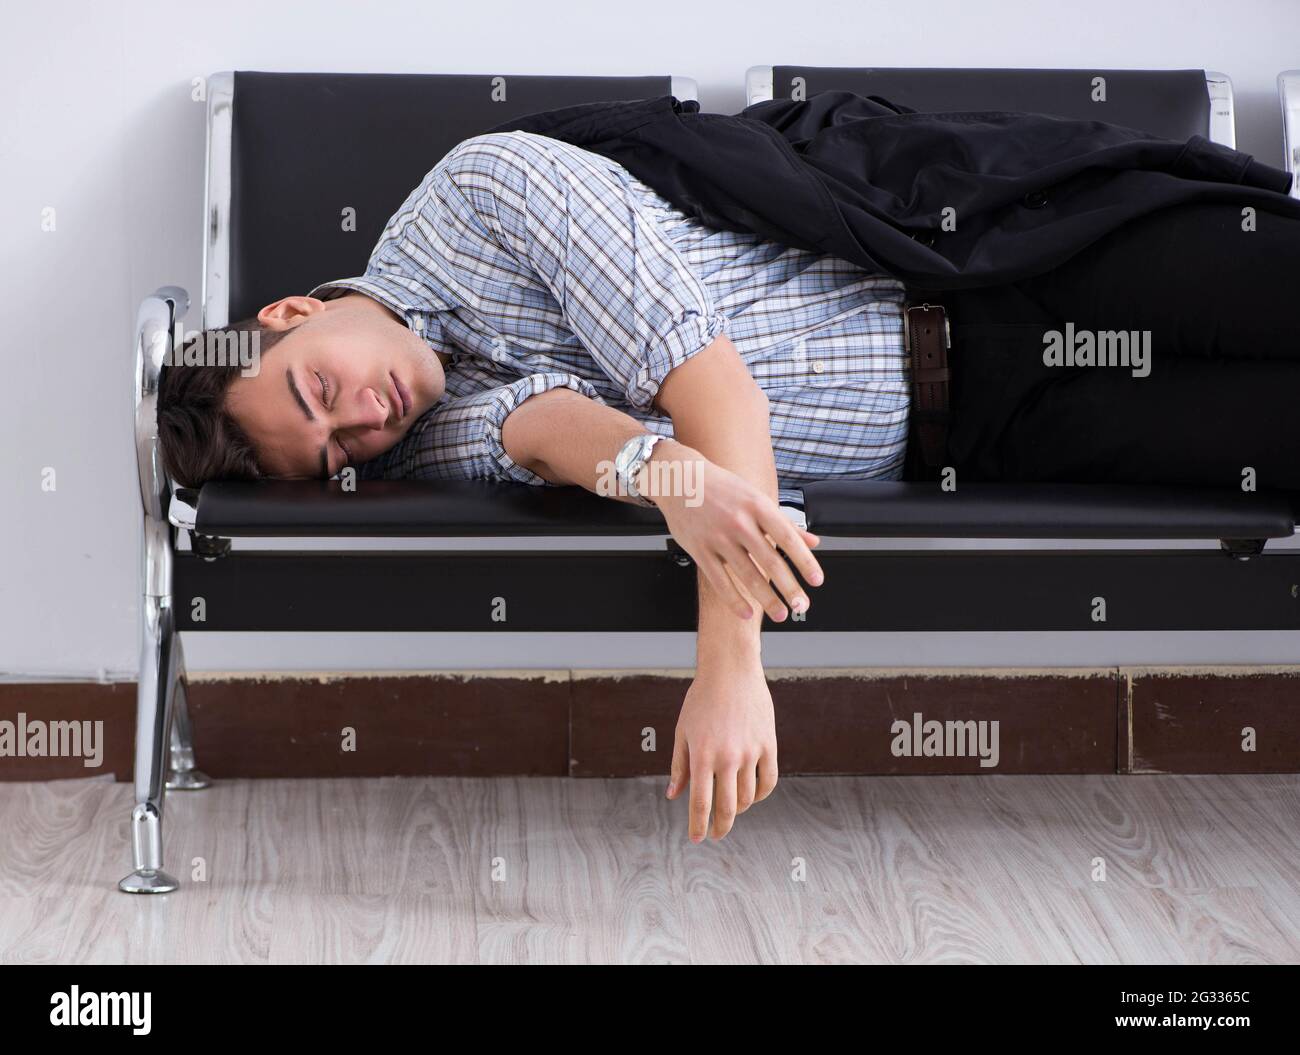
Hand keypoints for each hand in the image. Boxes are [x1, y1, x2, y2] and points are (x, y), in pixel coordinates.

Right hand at [648, 443, 823, 621]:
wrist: (680, 479)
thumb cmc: (722, 488)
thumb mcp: (756, 498)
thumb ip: (785, 523)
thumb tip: (813, 542)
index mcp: (758, 506)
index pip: (788, 538)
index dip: (804, 562)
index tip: (817, 581)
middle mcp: (739, 522)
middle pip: (770, 561)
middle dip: (789, 588)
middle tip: (801, 606)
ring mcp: (718, 538)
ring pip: (747, 575)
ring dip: (766, 599)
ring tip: (780, 614)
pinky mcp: (700, 550)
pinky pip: (720, 581)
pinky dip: (734, 600)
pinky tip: (747, 613)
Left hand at [666, 660, 777, 840]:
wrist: (731, 671)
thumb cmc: (701, 700)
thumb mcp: (683, 731)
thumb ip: (679, 766)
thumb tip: (673, 796)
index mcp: (701, 755)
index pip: (700, 803)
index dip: (698, 825)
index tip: (697, 838)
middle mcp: (726, 757)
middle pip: (727, 808)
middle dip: (720, 827)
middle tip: (715, 834)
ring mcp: (750, 752)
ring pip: (748, 798)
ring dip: (739, 810)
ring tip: (731, 809)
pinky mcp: (768, 745)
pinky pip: (768, 781)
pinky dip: (760, 795)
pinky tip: (752, 797)